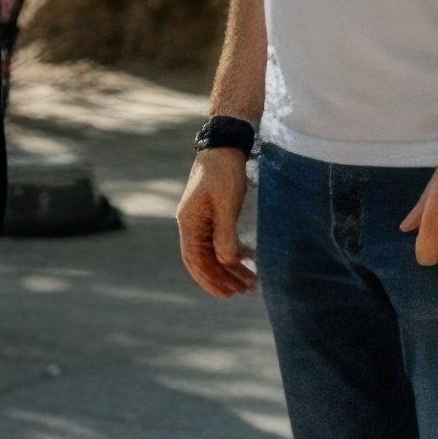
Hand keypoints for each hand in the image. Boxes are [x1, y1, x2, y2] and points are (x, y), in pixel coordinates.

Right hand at [176, 150, 255, 298]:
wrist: (225, 144)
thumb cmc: (224, 172)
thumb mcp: (226, 205)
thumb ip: (224, 235)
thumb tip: (226, 262)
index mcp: (189, 223)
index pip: (195, 260)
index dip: (210, 280)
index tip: (227, 294)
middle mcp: (191, 223)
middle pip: (202, 260)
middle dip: (221, 278)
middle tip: (242, 292)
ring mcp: (200, 219)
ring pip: (211, 251)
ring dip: (228, 268)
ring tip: (247, 281)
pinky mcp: (211, 213)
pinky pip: (218, 241)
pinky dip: (230, 253)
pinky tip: (246, 261)